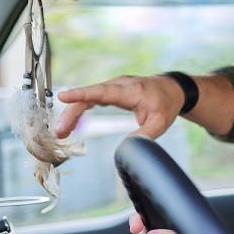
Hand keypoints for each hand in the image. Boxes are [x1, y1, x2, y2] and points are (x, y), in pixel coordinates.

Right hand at [56, 75, 184, 138]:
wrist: (172, 90)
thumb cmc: (166, 104)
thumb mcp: (161, 122)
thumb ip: (144, 135)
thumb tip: (127, 148)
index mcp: (131, 90)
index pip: (103, 91)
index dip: (82, 93)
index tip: (63, 96)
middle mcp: (119, 85)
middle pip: (90, 95)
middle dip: (72, 112)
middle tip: (60, 131)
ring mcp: (113, 86)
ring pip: (88, 97)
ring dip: (73, 113)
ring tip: (62, 131)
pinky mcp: (110, 91)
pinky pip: (90, 98)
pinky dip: (79, 109)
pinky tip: (69, 123)